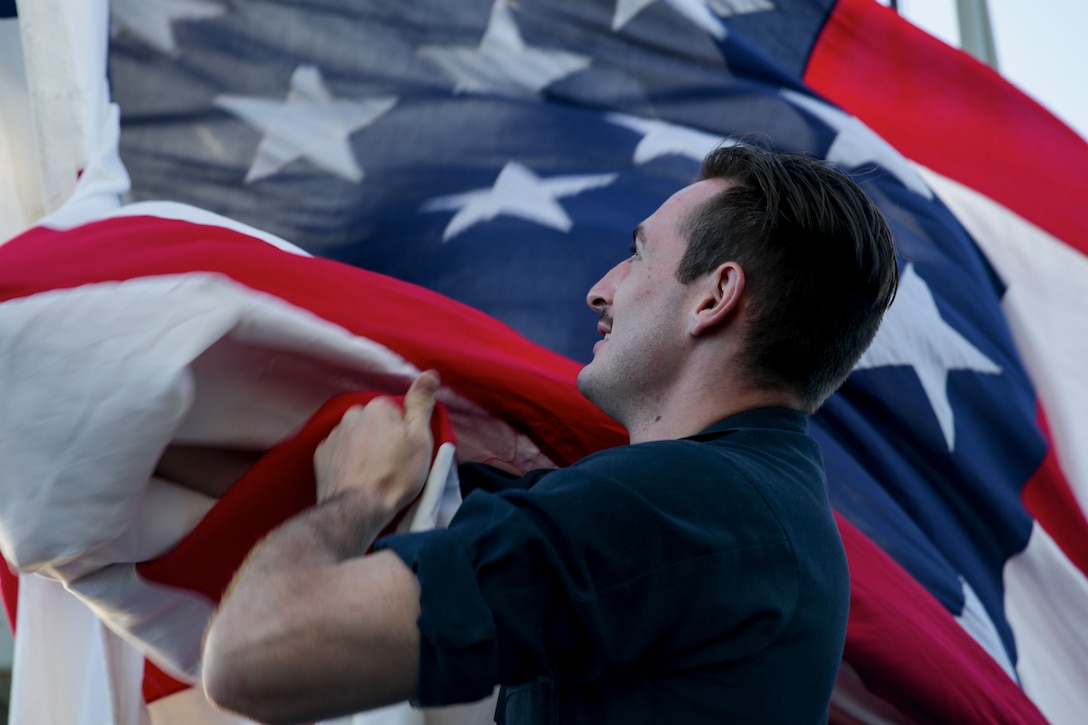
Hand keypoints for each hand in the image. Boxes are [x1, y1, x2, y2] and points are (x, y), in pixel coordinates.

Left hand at [314, 370, 440, 517]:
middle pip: (375, 422)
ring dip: (365, 449)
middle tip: (393, 464)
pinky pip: (339, 452)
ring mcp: (334, 436)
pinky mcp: (321, 457)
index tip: (408, 452)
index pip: (397, 412)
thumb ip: (421, 403)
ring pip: (356, 436)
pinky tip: (357, 477)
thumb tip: (429, 374)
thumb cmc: (396, 475)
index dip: (405, 432)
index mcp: (378, 408)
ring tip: (375, 474)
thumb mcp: (420, 438)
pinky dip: (348, 461)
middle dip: (383, 438)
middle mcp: (352, 415)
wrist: (358, 509)